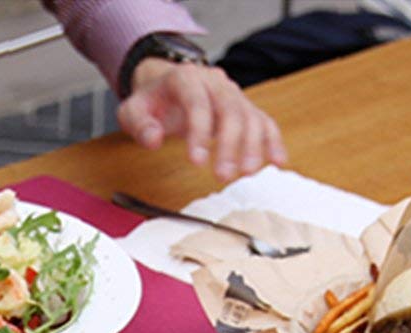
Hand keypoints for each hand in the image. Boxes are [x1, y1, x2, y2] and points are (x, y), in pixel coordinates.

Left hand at [117, 59, 286, 182]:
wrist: (166, 85)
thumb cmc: (151, 102)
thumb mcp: (133, 110)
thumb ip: (139, 124)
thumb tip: (153, 140)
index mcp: (186, 79)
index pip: (197, 103)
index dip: (199, 132)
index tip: (196, 162)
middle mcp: (215, 83)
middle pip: (230, 109)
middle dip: (230, 144)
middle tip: (224, 175)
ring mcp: (232, 95)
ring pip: (250, 116)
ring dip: (253, 146)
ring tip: (248, 173)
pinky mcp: (243, 109)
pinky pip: (263, 121)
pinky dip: (272, 141)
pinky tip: (277, 161)